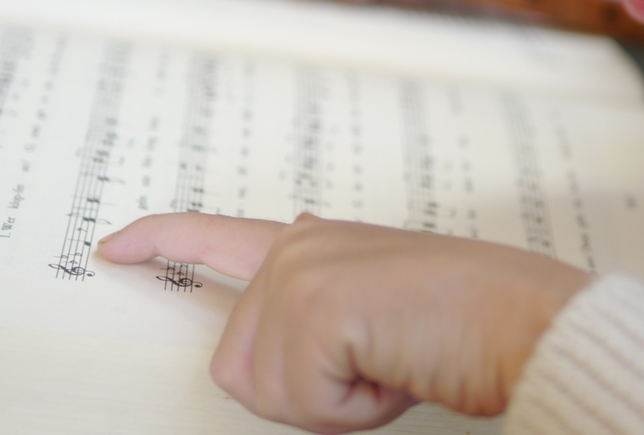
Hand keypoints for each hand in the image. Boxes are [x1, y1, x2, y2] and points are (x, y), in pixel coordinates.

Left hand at [99, 213, 590, 432]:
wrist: (525, 316)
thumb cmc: (465, 317)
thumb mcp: (377, 307)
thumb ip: (320, 302)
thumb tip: (281, 326)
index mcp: (316, 245)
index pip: (219, 236)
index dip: (162, 241)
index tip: (118, 246)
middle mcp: (301, 246)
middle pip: (236, 363)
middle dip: (304, 392)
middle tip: (374, 365)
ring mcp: (303, 269)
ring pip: (262, 388)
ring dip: (332, 400)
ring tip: (390, 360)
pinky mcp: (315, 302)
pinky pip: (299, 398)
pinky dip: (350, 407)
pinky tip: (394, 366)